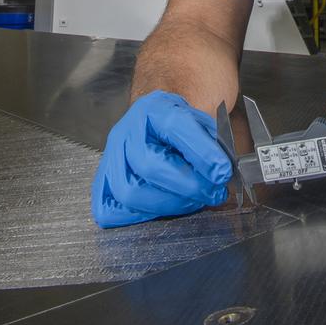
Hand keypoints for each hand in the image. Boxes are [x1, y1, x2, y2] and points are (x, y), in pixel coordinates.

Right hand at [91, 89, 231, 227]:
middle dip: (188, 185)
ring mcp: (111, 157)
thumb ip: (214, 144)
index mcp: (154, 108)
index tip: (223, 171)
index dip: (202, 153)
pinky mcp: (103, 181)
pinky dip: (139, 216)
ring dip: (168, 204)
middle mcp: (127, 130)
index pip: (176, 127)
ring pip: (129, 192)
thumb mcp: (201, 121)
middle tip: (212, 192)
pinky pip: (111, 209)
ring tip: (193, 201)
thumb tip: (222, 172)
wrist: (154, 122)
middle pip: (149, 164)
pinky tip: (163, 207)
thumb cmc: (179, 124)